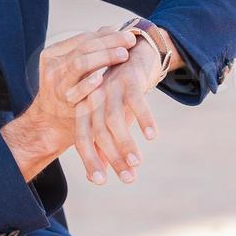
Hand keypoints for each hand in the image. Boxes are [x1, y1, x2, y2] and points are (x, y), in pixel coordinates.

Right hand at [28, 26, 138, 154]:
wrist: (50, 122)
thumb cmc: (68, 90)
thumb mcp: (73, 68)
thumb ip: (89, 50)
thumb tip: (112, 28)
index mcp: (53, 53)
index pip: (83, 38)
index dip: (106, 35)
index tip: (126, 32)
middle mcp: (53, 66)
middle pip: (84, 47)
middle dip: (110, 42)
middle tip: (130, 41)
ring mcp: (57, 84)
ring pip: (80, 63)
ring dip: (104, 57)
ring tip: (123, 54)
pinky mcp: (64, 102)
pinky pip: (77, 90)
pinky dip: (89, 83)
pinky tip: (103, 77)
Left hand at [68, 31, 161, 185]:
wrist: (134, 53)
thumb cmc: (120, 94)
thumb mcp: (111, 118)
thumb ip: (104, 144)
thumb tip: (99, 175)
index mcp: (85, 109)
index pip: (83, 139)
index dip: (90, 160)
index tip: (100, 181)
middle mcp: (94, 98)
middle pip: (98, 132)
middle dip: (112, 158)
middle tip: (128, 179)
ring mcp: (110, 87)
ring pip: (115, 119)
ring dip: (126, 143)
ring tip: (137, 163)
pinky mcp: (129, 78)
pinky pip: (136, 101)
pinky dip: (144, 119)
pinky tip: (152, 136)